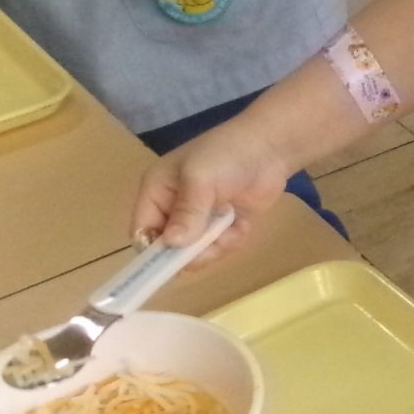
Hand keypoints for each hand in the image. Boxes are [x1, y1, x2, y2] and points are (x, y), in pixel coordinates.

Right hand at [132, 117, 293, 261]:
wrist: (271, 148)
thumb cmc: (226, 155)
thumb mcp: (200, 179)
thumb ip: (186, 213)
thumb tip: (171, 244)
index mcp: (157, 191)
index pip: (142, 230)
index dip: (152, 251)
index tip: (170, 265)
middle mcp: (174, 207)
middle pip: (170, 247)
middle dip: (191, 251)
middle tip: (211, 246)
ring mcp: (201, 217)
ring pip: (197, 252)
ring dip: (215, 246)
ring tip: (231, 229)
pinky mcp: (225, 224)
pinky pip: (220, 247)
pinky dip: (232, 240)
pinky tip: (243, 224)